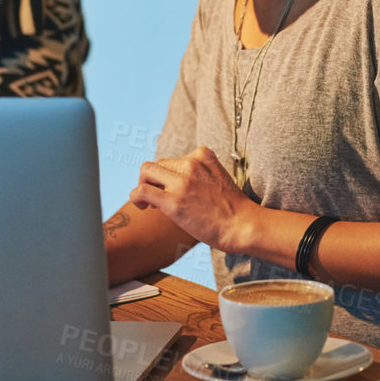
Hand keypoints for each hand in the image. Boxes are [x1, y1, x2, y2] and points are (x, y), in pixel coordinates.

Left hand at [130, 148, 258, 253]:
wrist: (243, 225)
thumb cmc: (233, 209)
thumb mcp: (219, 177)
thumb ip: (199, 173)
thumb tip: (174, 182)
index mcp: (202, 155)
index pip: (173, 160)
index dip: (169, 176)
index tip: (174, 191)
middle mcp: (190, 163)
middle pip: (157, 164)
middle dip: (154, 181)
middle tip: (160, 200)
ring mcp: (182, 182)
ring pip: (145, 171)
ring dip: (143, 186)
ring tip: (152, 204)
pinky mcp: (173, 201)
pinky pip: (141, 191)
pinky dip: (136, 197)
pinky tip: (144, 208)